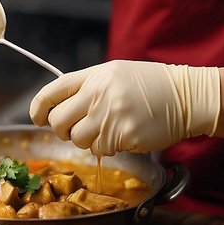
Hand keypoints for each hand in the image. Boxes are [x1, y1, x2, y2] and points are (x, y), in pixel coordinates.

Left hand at [30, 61, 220, 155]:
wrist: (186, 96)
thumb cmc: (150, 86)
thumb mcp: (115, 74)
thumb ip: (87, 87)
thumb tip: (58, 109)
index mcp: (94, 76)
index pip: (52, 92)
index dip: (38, 107)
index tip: (37, 117)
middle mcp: (98, 94)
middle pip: (58, 122)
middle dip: (62, 130)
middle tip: (76, 129)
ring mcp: (110, 116)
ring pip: (78, 140)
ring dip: (88, 140)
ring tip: (107, 129)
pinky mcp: (123, 136)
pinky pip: (100, 150)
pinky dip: (108, 147)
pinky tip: (123, 135)